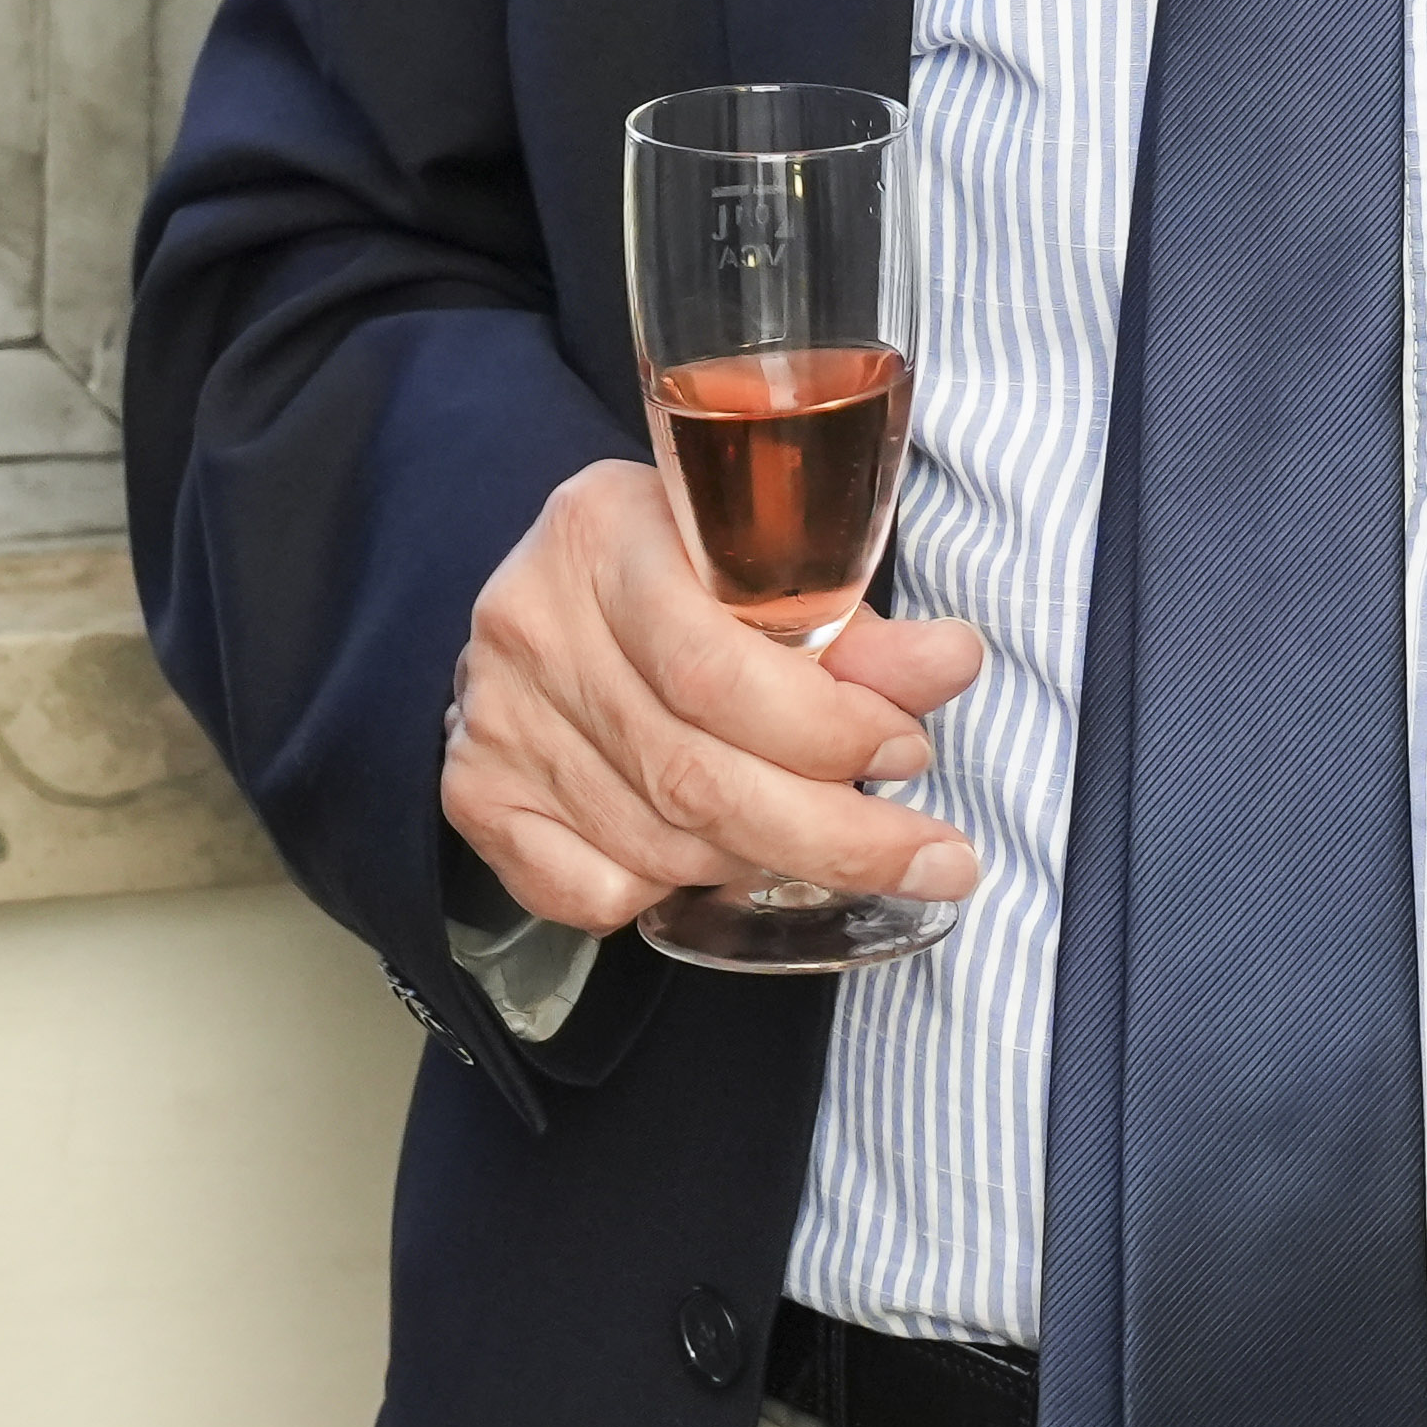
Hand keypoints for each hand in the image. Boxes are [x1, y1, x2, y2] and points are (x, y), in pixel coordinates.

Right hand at [441, 456, 989, 935]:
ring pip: (656, 845)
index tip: (909, 752)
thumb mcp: (767, 570)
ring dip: (761, 862)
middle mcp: (529, 621)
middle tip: (926, 854)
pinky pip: (587, 893)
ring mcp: (491, 715)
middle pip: (692, 776)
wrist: (555, 593)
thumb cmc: (681, 577)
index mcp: (602, 531)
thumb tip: (953, 663)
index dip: (829, 733)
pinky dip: (663, 895)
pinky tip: (708, 856)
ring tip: (817, 835)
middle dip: (832, 834)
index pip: (717, 667)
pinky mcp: (473, 792)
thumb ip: (859, 631)